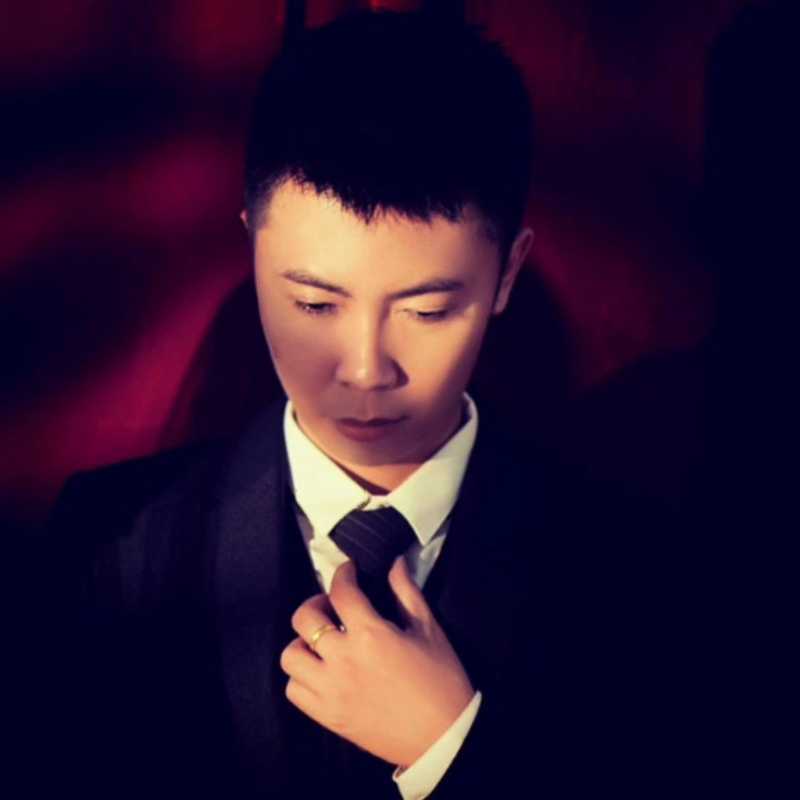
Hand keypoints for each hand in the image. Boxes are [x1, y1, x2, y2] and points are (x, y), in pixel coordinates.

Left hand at [280, 557, 474, 767]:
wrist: (444, 736)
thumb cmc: (441, 680)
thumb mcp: (429, 630)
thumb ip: (407, 592)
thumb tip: (394, 563)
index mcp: (371, 634)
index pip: (342, 591)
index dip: (343, 574)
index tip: (349, 571)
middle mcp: (343, 659)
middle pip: (305, 618)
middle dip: (315, 603)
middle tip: (331, 606)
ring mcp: (331, 690)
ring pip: (291, 655)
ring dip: (303, 642)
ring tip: (322, 642)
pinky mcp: (328, 715)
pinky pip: (294, 690)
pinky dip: (301, 677)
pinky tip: (321, 671)